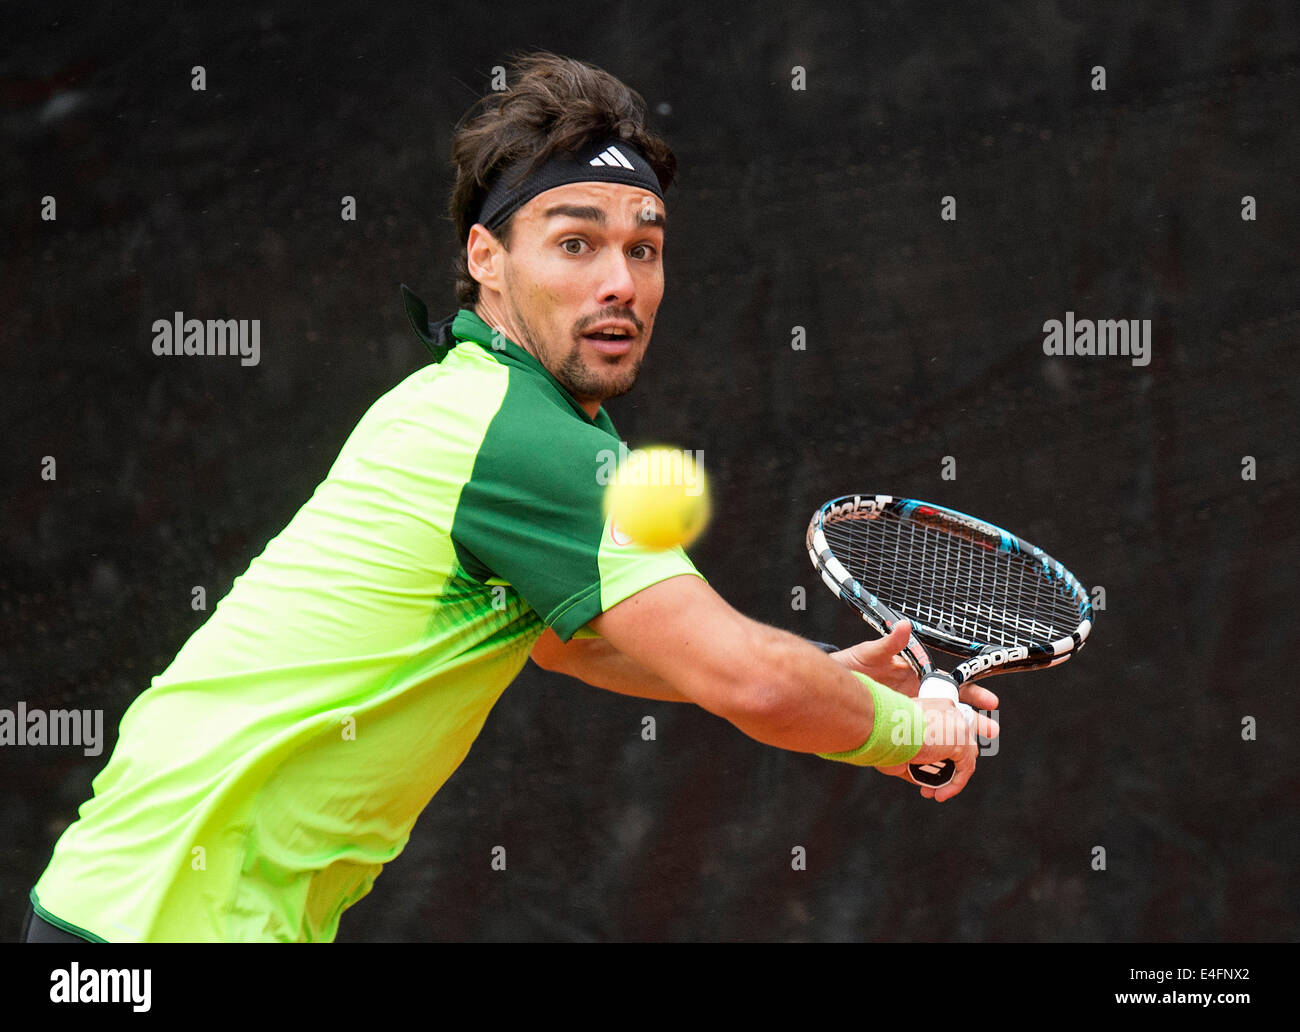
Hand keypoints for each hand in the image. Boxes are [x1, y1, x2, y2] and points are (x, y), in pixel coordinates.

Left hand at [831, 620, 1000, 800]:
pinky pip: (918, 741)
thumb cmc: (853, 664)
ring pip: (940, 730)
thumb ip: (889, 643)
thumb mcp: (870, 653)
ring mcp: (910, 713)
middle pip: (954, 711)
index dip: (974, 694)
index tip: (991, 703)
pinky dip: (929, 752)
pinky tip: (937, 765)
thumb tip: (904, 626)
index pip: (954, 685)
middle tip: (990, 733)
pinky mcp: (897, 726)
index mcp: (920, 677)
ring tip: (971, 756)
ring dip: (956, 742)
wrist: (831, 683)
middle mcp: (919, 696)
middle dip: (974, 722)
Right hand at [875, 697, 1000, 800]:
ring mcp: (958, 725)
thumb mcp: (899, 741)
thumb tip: (922, 776)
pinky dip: (954, 785)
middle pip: (961, 743)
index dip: (941, 752)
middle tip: (931, 784)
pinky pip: (964, 769)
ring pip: (965, 758)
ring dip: (951, 779)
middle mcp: (949, 711)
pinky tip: (939, 794)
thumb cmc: (879, 732)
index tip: (926, 765)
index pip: (949, 729)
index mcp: (934, 705)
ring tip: (934, 793)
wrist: (877, 726)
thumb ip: (916, 755)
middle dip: (949, 767)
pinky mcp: (960, 741)